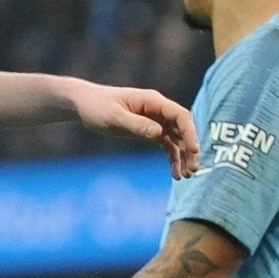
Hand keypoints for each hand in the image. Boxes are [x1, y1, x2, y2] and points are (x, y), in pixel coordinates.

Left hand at [72, 82, 198, 175]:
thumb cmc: (97, 107)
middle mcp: (157, 109)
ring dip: (183, 157)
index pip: (180, 115)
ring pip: (177, 139)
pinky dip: (172, 158)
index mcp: (152, 101)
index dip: (190, 133)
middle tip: (193, 170)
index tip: (194, 151)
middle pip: (182, 129)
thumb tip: (159, 133)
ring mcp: (155, 120)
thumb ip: (136, 124)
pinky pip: (166, 144)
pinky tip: (175, 174)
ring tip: (186, 176)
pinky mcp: (148, 130)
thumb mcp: (114, 117)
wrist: (84, 104)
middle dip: (190, 149)